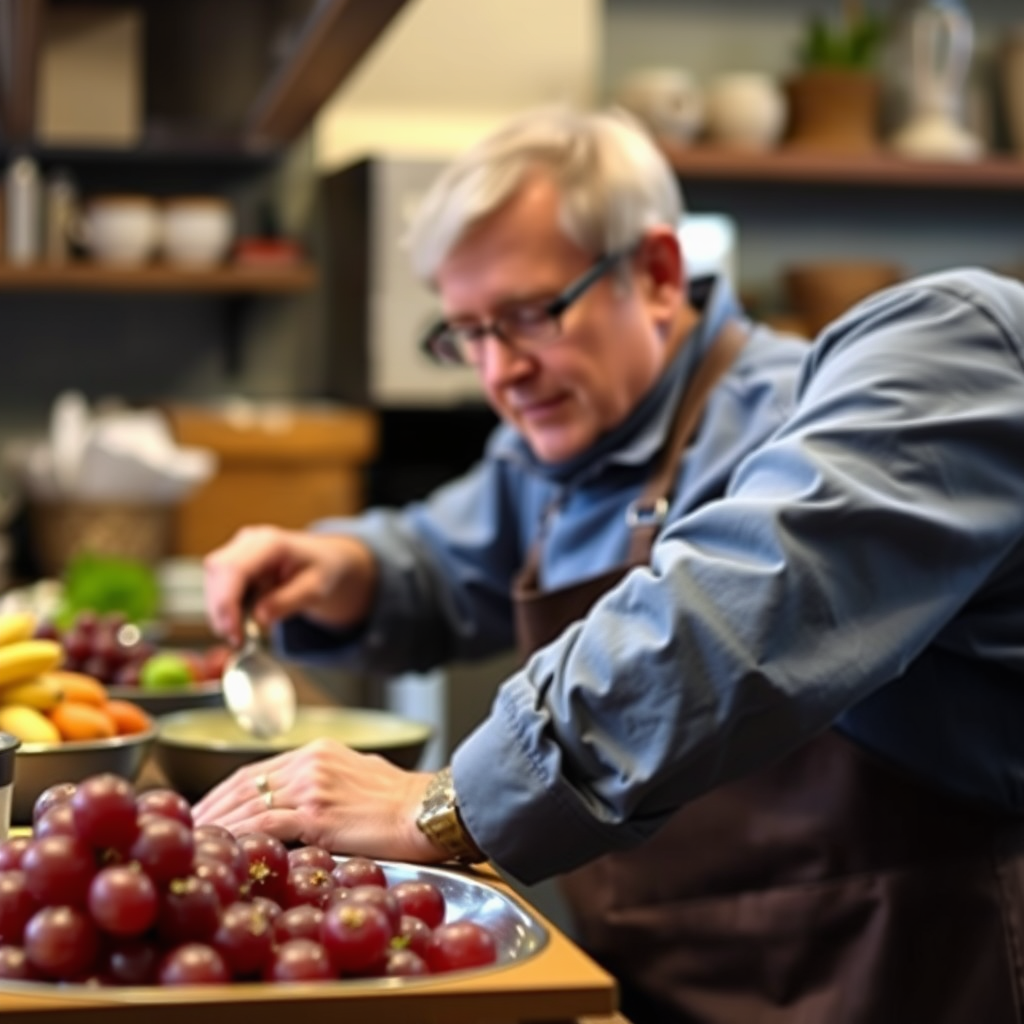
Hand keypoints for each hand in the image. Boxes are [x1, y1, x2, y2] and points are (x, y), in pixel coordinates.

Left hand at [191, 738, 443, 861]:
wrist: (428, 810)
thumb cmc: (403, 801)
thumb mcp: (361, 776)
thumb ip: (329, 782)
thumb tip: (308, 803)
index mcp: (318, 752)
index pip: (256, 771)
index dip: (222, 792)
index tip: (202, 810)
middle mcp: (310, 763)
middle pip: (244, 785)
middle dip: (211, 808)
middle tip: (185, 829)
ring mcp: (312, 787)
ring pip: (249, 805)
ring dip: (218, 825)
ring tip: (195, 843)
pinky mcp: (318, 814)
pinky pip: (266, 825)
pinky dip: (239, 837)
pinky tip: (224, 849)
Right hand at [203, 525, 377, 644]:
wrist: (326, 560)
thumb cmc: (323, 570)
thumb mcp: (316, 589)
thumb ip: (288, 601)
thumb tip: (259, 617)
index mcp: (271, 542)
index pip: (234, 568)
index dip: (225, 601)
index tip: (231, 632)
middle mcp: (249, 541)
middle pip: (216, 572)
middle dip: (220, 610)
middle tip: (236, 640)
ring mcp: (238, 550)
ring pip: (212, 581)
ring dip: (220, 612)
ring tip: (240, 634)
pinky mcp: (233, 564)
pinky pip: (218, 587)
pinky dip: (225, 609)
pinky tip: (240, 621)